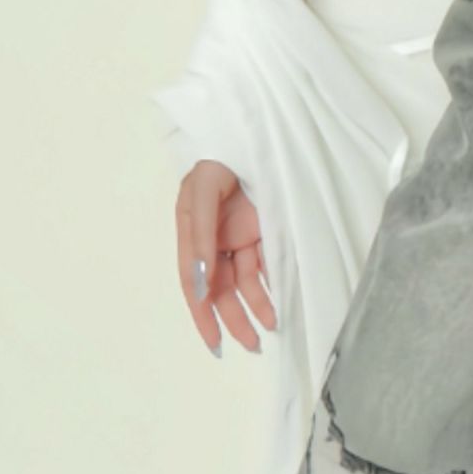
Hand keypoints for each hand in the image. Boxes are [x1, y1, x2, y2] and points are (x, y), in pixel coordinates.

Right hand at [175, 159, 277, 355]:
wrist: (257, 128)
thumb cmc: (223, 155)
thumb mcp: (204, 190)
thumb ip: (202, 236)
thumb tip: (203, 284)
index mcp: (192, 231)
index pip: (195, 282)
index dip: (203, 314)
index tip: (215, 342)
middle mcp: (215, 238)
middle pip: (221, 288)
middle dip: (234, 318)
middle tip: (250, 345)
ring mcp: (241, 234)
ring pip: (246, 280)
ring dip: (257, 305)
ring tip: (272, 327)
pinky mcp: (265, 228)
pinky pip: (266, 263)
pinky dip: (272, 283)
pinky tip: (280, 302)